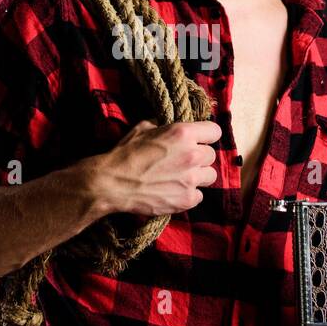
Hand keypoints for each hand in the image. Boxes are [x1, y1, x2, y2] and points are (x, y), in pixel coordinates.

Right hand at [92, 119, 220, 217]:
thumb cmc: (125, 154)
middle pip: (211, 155)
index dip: (206, 135)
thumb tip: (170, 125)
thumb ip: (163, 125)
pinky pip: (200, 196)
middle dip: (200, 157)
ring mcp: (191, 179)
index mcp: (183, 133)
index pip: (214, 131)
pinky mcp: (187, 200)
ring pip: (210, 176)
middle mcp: (192, 155)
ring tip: (181, 177)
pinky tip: (175, 191)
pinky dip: (189, 194)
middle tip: (183, 161)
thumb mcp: (143, 128)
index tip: (200, 140)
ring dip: (198, 176)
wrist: (112, 183)